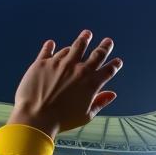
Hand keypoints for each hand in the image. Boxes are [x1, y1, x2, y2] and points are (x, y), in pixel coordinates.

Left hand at [8, 32, 122, 138]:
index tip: (118, 61)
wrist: (37, 116)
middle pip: (96, 54)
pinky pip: (48, 50)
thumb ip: (100, 102)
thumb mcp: (86, 115)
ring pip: (75, 47)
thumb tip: (112, 94)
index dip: (115, 65)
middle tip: (108, 41)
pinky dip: (51, 46)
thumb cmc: (63, 120)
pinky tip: (52, 43)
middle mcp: (78, 69)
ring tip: (87, 34)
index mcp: (91, 83)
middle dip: (104, 47)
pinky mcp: (43, 62)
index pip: (108, 70)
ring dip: (83, 39)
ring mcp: (60, 63)